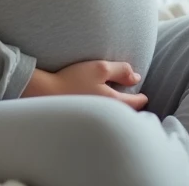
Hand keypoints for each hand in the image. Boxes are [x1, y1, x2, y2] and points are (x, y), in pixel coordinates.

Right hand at [21, 61, 147, 109]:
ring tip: (118, 105)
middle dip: (132, 109)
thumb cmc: (72, 80)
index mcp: (113, 102)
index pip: (135, 103)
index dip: (141, 98)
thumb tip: (136, 77)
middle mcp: (106, 114)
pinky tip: (99, 108)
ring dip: (118, 112)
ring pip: (113, 117)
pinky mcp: (83, 120)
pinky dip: (105, 114)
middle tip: (135, 103)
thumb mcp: (99, 68)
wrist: (44, 94)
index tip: (144, 96)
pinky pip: (101, 119)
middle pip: (125, 114)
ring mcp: (94, 119)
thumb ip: (120, 71)